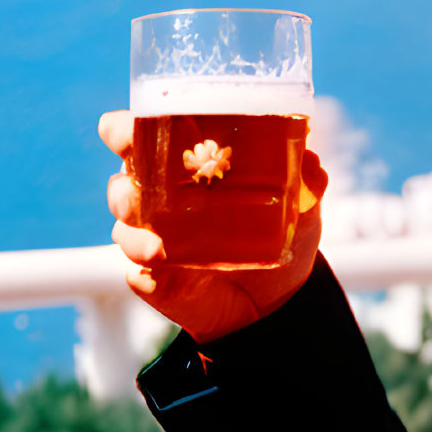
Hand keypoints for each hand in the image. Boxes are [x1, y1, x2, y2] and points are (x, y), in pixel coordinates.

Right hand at [100, 109, 328, 342]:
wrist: (275, 302)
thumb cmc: (278, 237)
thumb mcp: (300, 209)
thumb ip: (306, 183)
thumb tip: (311, 163)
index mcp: (182, 169)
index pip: (139, 139)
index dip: (120, 130)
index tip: (119, 129)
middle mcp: (160, 201)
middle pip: (122, 184)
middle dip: (124, 186)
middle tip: (139, 191)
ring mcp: (153, 241)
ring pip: (123, 227)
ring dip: (133, 231)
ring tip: (158, 246)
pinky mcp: (155, 281)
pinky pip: (138, 274)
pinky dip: (146, 272)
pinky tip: (161, 273)